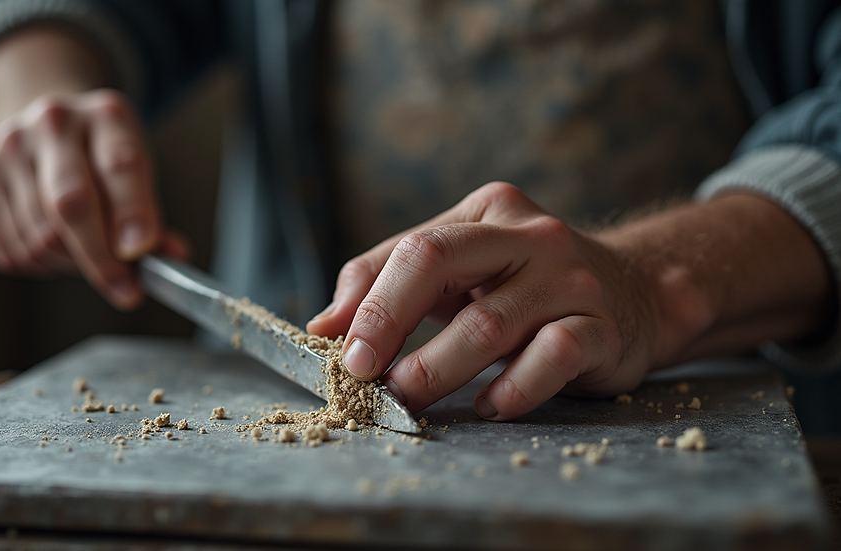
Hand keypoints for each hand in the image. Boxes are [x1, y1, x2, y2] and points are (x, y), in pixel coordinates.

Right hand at [0, 89, 187, 308]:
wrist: (45, 130)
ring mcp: (6, 150)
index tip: (139, 253)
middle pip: (70, 204)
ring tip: (86, 251)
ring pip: (40, 238)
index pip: (120, 166)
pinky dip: (40, 265)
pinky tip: (53, 246)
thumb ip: (151, 216)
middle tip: (124, 287)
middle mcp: (51, 123)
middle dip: (100, 258)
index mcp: (105, 116)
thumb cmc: (100, 159)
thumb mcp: (138, 173)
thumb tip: (169, 257)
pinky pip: (12, 252)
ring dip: (71, 264)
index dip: (131, 214)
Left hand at [306, 182, 658, 418]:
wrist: (637, 292)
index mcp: (485, 214)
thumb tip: (324, 326)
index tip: (338, 348)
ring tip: (407, 398)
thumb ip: (392, 285)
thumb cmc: (527, 285)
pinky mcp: (602, 326)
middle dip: (389, 320)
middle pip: (438, 262)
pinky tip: (490, 406)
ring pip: (489, 323)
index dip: (367, 301)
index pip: (411, 249)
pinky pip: (552, 357)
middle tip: (362, 373)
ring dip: (438, 368)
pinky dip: (513, 389)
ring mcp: (570, 279)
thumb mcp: (463, 271)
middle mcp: (529, 236)